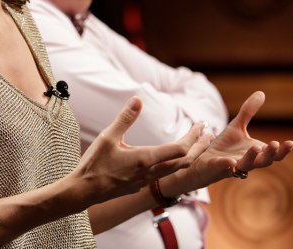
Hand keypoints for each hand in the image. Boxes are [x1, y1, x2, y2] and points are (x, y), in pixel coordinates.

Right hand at [72, 96, 213, 204]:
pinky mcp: (139, 185)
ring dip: (190, 155)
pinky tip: (172, 159)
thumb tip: (138, 99)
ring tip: (197, 145)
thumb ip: (125, 118)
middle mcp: (150, 172)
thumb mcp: (107, 137)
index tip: (202, 124)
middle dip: (199, 146)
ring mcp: (146, 181)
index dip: (194, 136)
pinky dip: (176, 164)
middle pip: (184, 161)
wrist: (83, 192)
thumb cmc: (94, 165)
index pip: (180, 148)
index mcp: (146, 159)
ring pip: (176, 170)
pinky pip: (165, 175)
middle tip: (209, 133)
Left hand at [161, 91, 292, 194]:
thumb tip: (261, 93)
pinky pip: (223, 168)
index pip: (272, 154)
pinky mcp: (217, 167)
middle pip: (263, 161)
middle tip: (275, 144)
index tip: (290, 142)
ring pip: (245, 165)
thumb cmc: (224, 145)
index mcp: (255, 153)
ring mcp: (233, 166)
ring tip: (256, 147)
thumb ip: (248, 112)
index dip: (282, 151)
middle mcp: (247, 161)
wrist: (204, 159)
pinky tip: (231, 161)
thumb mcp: (237, 125)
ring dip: (252, 157)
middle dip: (270, 154)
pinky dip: (227, 165)